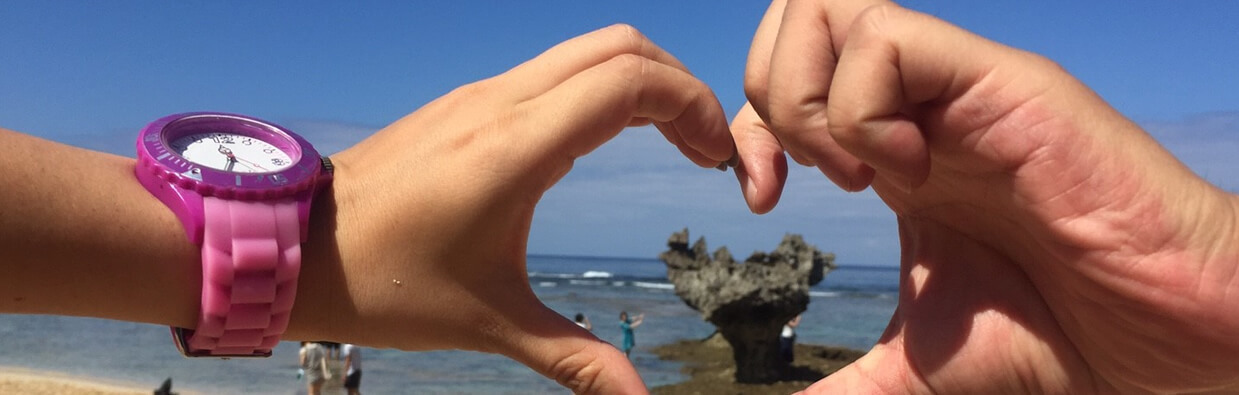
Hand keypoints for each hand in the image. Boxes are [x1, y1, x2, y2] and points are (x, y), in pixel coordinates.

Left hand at [293, 25, 732, 393]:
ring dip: (642, 84)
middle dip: (681, 87)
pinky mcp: (466, 104)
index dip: (696, 107)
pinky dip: (601, 89)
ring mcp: (481, 96)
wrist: (289, 245)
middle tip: (704, 149)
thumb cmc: (383, 283)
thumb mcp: (490, 323)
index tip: (715, 161)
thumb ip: (575, 359)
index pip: (631, 81)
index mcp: (516, 147)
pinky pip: (553, 71)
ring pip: (587, 50)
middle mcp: (502, 103)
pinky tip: (604, 145)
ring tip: (670, 144)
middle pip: (621, 46)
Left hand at [737, 1, 1238, 393]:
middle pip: (794, 19)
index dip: (746, 131)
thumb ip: (850, 382)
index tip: (765, 202)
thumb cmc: (1055, 337)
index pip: (781, 80)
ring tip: (856, 177)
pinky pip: (888, 39)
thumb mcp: (918, 361)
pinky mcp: (997, 81)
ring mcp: (954, 88)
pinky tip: (907, 174)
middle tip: (799, 178)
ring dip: (808, 100)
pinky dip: (862, 110)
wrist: (1163, 335)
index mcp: (890, 151)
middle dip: (763, 95)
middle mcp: (915, 107)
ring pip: (829, 8)